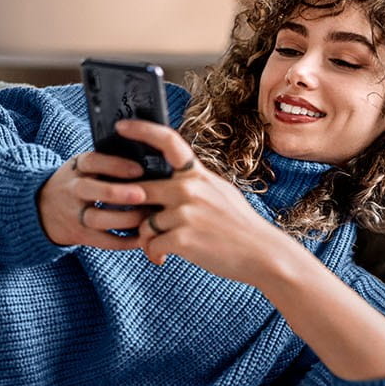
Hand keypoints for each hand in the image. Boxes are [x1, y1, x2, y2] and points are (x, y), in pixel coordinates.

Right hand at [37, 151, 153, 248]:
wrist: (42, 208)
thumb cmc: (76, 182)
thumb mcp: (83, 166)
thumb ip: (107, 163)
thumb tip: (148, 160)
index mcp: (76, 168)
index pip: (92, 162)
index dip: (115, 165)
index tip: (139, 169)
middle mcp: (72, 190)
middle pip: (89, 190)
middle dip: (116, 193)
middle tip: (142, 194)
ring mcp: (74, 214)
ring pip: (97, 219)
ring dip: (125, 219)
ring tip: (148, 216)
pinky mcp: (80, 235)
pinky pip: (103, 241)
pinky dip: (124, 242)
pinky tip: (143, 238)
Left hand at [117, 119, 297, 286]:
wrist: (262, 254)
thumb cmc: (239, 226)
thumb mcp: (220, 192)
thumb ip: (193, 184)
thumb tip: (169, 180)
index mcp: (198, 175)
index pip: (168, 142)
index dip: (142, 130)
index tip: (121, 126)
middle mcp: (189, 189)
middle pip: (139, 190)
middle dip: (133, 209)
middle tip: (138, 224)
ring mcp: (185, 212)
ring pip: (143, 223)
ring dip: (147, 239)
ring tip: (160, 249)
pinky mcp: (182, 238)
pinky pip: (151, 244)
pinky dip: (153, 254)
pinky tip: (163, 259)